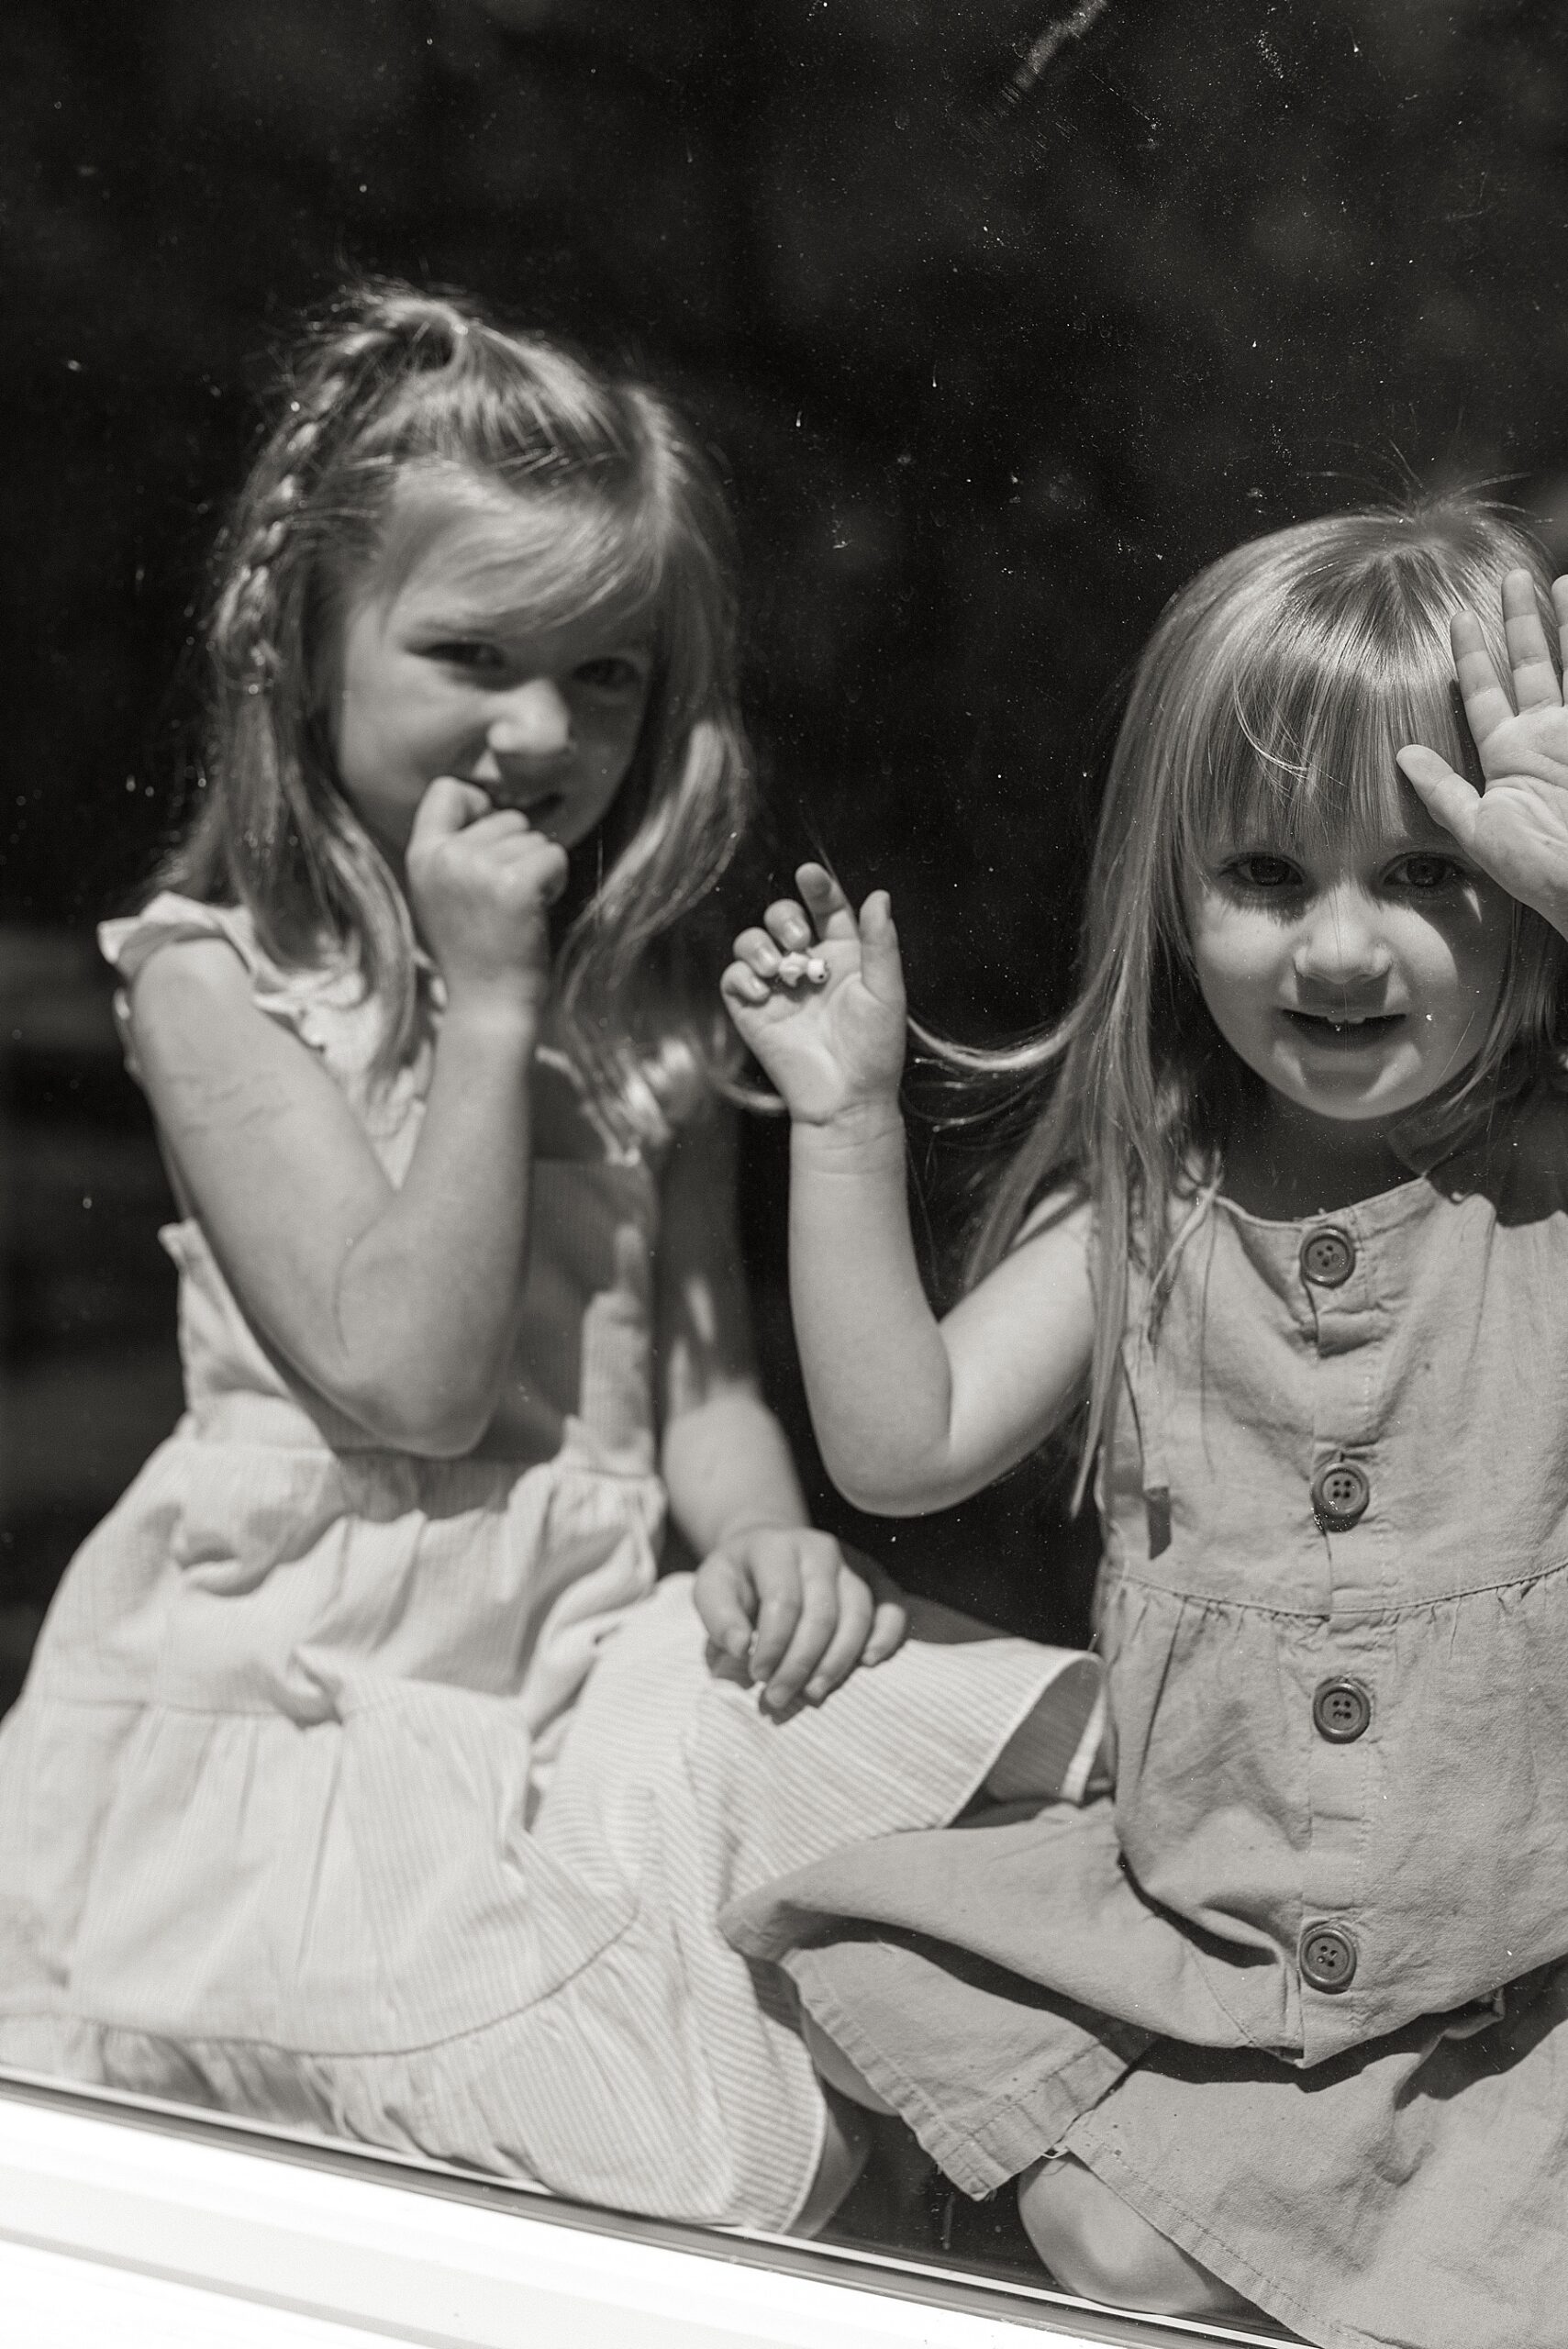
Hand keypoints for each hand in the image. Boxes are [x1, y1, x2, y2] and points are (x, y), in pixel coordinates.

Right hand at [404, 776, 568, 1014]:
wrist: (489, 1005)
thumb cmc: (476, 950)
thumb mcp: (443, 892)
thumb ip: (455, 847)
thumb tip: (491, 799)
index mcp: (421, 855)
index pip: (448, 788)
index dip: (479, 805)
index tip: (491, 845)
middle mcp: (445, 856)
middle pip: (506, 815)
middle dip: (518, 851)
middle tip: (505, 901)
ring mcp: (478, 869)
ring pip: (534, 837)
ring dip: (538, 870)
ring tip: (517, 911)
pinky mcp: (515, 884)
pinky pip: (554, 855)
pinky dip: (557, 881)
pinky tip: (536, 913)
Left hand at [693, 1527, 908, 1712]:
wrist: (767, 1548)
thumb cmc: (738, 1578)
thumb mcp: (711, 1587)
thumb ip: (718, 1615)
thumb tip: (739, 1646)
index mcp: (777, 1546)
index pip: (783, 1601)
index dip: (772, 1644)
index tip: (757, 1676)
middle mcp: (820, 1548)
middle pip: (822, 1613)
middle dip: (800, 1663)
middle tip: (779, 1697)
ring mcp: (851, 1561)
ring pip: (858, 1614)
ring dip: (837, 1661)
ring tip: (814, 1693)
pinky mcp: (873, 1575)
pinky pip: (892, 1605)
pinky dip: (887, 1634)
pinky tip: (869, 1662)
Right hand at [720, 864, 907, 1124]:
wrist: (846, 1099)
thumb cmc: (874, 1049)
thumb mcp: (886, 993)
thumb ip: (881, 944)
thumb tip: (879, 896)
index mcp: (843, 953)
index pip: (826, 907)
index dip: (817, 887)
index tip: (809, 875)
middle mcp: (807, 964)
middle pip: (782, 917)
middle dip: (785, 918)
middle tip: (800, 942)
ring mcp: (777, 987)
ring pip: (752, 942)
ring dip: (759, 945)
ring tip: (778, 969)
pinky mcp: (752, 1011)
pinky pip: (734, 978)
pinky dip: (742, 976)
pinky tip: (762, 992)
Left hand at [1397, 570, 1567, 935]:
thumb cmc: (1534, 868)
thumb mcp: (1478, 830)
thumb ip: (1443, 793)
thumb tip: (1403, 755)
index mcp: (1511, 756)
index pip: (1486, 695)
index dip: (1473, 657)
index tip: (1461, 617)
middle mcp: (1547, 736)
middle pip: (1532, 665)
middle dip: (1520, 622)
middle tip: (1510, 576)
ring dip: (1562, 623)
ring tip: (1556, 579)